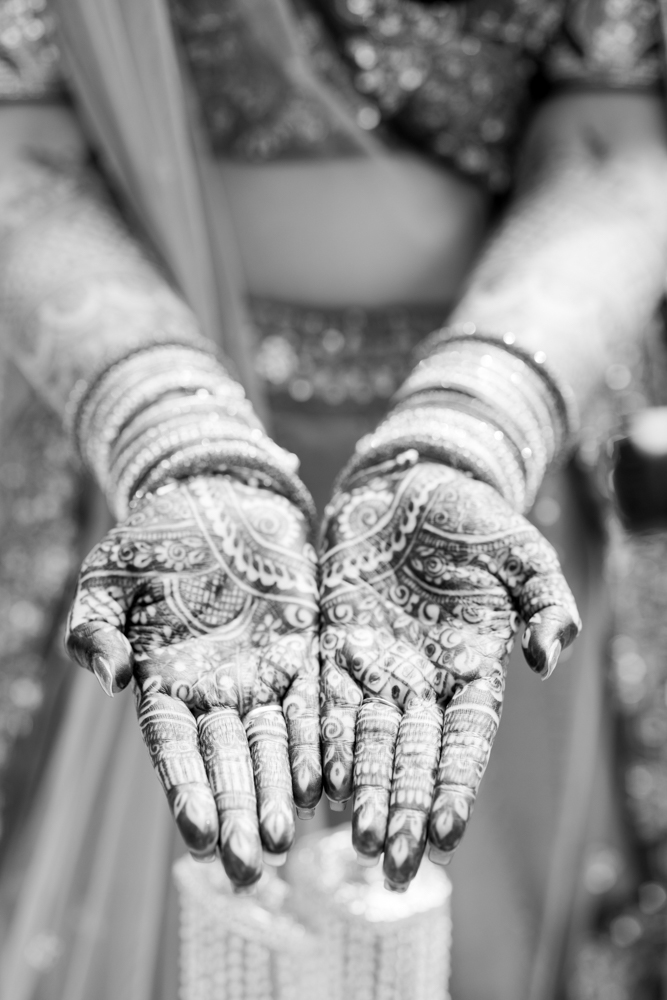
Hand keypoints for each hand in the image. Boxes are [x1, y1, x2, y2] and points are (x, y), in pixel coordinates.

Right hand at [66, 475, 319, 887]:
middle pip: (227, 761)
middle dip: (235, 812)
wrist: (218, 496)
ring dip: (277, 793)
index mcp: (164, 681)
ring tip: (285, 841)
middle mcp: (215, 691)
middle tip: (247, 868)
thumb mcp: (110, 572)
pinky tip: (323, 784)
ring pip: (272, 745)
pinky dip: (315, 744)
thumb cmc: (156, 532)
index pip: (175, 747)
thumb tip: (109, 678)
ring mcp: (261, 675)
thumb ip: (96, 625)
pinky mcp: (304, 652)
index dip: (186, 789)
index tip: (196, 836)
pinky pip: (312, 706)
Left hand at [319, 459, 579, 889]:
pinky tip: (313, 782)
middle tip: (393, 867)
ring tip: (355, 841)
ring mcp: (376, 663)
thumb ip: (544, 602)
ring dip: (362, 789)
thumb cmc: (473, 514)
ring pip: (368, 740)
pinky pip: (325, 701)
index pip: (465, 737)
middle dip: (405, 808)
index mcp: (473, 665)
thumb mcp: (523, 552)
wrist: (410, 483)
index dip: (455, 782)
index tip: (445, 831)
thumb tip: (545, 659)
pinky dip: (321, 741)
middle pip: (414, 754)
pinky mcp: (333, 643)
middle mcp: (423, 677)